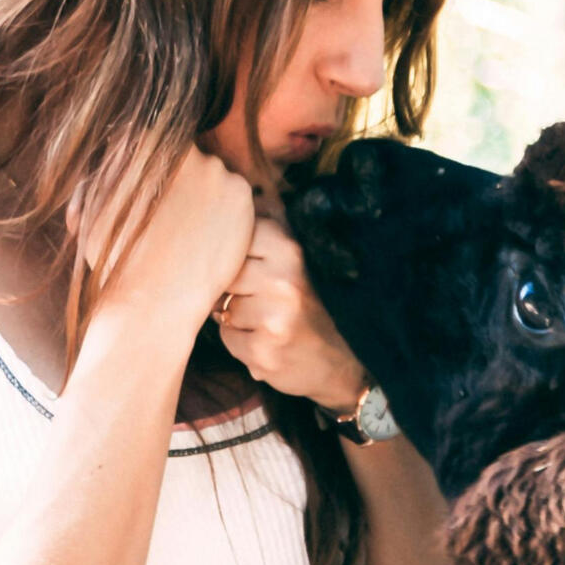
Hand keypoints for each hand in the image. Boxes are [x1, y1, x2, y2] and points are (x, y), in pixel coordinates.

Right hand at [75, 147, 256, 357]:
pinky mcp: (242, 193)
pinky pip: (233, 196)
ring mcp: (217, 168)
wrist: (152, 303)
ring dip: (201, 199)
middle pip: (185, 158)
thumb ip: (110, 172)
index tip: (151, 202)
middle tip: (168, 222)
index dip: (150, 177)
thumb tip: (120, 146)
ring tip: (186, 236)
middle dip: (178, 184)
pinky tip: (207, 240)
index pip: (152, 145)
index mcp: (143, 143)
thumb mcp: (96, 208)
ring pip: (211, 176)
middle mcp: (183, 147)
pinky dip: (224, 215)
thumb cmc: (116, 260)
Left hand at [214, 192, 366, 415]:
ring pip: (223, 309)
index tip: (256, 268)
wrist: (342, 361)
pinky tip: (267, 341)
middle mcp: (282, 281)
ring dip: (237, 318)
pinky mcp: (264, 352)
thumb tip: (226, 202)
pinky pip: (228, 338)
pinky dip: (241, 342)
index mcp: (290, 250)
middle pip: (224, 276)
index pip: (235, 239)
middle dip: (234, 289)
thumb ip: (267, 232)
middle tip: (261, 299)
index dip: (239, 256)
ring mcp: (273, 319)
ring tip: (268, 322)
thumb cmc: (313, 304)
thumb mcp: (298, 260)